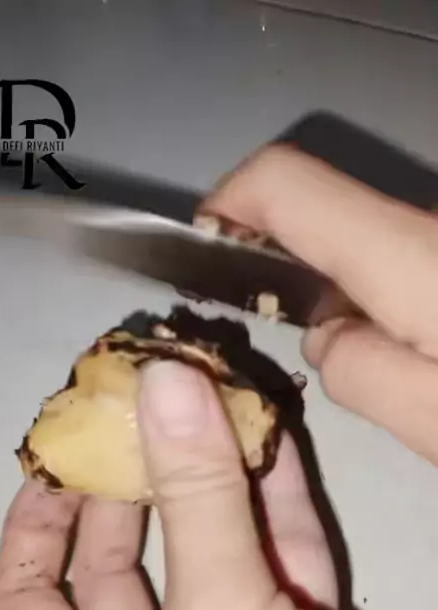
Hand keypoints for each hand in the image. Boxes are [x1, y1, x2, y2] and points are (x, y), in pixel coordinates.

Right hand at [198, 145, 437, 464]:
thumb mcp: (434, 420)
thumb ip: (356, 373)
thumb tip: (328, 338)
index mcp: (409, 256)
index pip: (283, 184)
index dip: (224, 205)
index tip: (199, 251)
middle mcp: (430, 224)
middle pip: (327, 220)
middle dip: (295, 280)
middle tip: (311, 357)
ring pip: (369, 245)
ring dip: (348, 297)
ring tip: (384, 373)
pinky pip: (406, 258)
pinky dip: (387, 296)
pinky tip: (418, 355)